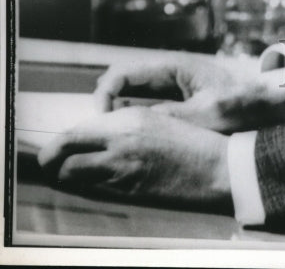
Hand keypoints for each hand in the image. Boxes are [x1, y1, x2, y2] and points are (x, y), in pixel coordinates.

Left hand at [38, 107, 230, 210]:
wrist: (216, 167)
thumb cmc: (191, 142)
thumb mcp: (156, 120)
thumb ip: (124, 125)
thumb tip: (95, 134)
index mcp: (128, 117)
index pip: (77, 129)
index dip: (58, 142)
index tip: (55, 148)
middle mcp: (120, 139)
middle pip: (64, 150)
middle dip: (49, 160)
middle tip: (47, 165)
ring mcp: (122, 166)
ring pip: (72, 172)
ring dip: (64, 175)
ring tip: (65, 176)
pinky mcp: (129, 189)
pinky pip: (94, 188)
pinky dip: (85, 186)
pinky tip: (90, 184)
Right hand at [94, 53, 284, 132]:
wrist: (273, 105)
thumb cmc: (244, 103)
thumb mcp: (207, 113)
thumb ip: (170, 117)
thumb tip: (135, 125)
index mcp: (174, 66)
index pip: (123, 72)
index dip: (104, 94)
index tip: (100, 121)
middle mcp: (170, 74)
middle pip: (123, 83)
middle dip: (107, 106)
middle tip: (101, 135)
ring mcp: (174, 88)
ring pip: (134, 97)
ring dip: (120, 115)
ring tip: (112, 141)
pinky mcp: (181, 103)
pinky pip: (149, 109)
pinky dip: (136, 121)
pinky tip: (135, 142)